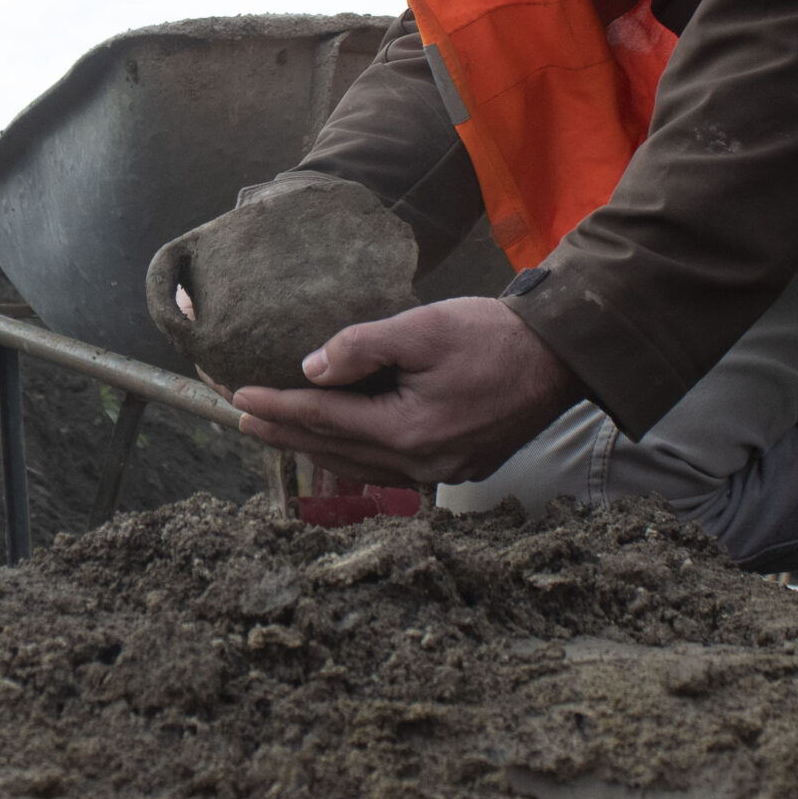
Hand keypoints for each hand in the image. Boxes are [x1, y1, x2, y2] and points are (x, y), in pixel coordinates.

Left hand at [231, 297, 582, 486]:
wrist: (560, 357)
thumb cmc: (493, 336)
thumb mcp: (422, 327)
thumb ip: (361, 347)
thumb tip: (311, 369)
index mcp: (406, 431)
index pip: (323, 420)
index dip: (276, 408)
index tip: (238, 397)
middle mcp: (420, 463)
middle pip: (334, 450)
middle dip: (285, 433)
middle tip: (242, 420)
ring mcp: (442, 471)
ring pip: (360, 467)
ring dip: (316, 449)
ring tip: (280, 432)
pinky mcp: (459, 465)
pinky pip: (390, 470)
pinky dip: (355, 457)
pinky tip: (340, 446)